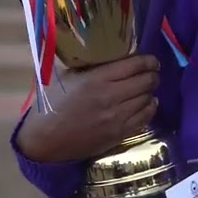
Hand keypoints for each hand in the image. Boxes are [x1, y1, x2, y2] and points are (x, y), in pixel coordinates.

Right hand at [15, 55, 160, 162]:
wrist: (44, 140)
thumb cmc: (52, 105)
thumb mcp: (67, 77)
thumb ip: (90, 67)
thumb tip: (112, 57)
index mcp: (96, 79)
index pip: (135, 65)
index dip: (149, 61)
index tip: (152, 61)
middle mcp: (110, 96)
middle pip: (146, 81)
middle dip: (152, 75)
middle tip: (152, 73)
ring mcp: (116, 117)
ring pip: (147, 99)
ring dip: (150, 92)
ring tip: (147, 89)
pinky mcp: (119, 133)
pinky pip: (145, 118)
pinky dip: (149, 108)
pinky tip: (147, 104)